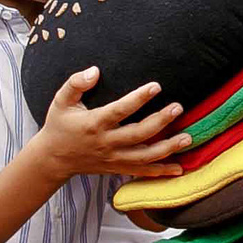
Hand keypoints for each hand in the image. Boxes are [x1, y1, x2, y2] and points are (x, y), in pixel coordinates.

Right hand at [31, 68, 191, 179]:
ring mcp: (113, 158)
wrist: (53, 158)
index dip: (139, 98)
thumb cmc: (59, 125)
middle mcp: (106, 143)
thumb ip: (75, 83)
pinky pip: (142, 172)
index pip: (120, 110)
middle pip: (138, 134)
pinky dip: (161, 172)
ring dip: (168, 148)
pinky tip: (179, 168)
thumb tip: (95, 71)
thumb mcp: (61, 101)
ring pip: (145, 156)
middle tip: (178, 107)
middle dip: (161, 121)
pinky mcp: (117, 168)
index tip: (156, 86)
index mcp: (94, 124)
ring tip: (188, 137)